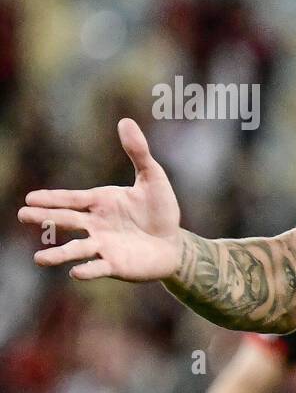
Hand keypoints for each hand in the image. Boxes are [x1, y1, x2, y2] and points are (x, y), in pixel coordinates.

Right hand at [18, 117, 182, 281]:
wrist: (175, 243)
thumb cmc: (161, 210)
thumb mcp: (153, 177)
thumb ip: (138, 152)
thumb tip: (125, 121)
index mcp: (100, 202)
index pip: (72, 199)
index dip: (52, 199)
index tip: (30, 198)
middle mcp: (96, 224)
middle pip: (67, 221)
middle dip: (46, 218)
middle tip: (23, 215)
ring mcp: (103, 245)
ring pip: (76, 249)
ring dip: (59, 254)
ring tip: (39, 258)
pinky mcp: (116, 264)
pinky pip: (98, 267)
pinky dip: (87, 270)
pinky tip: (76, 272)